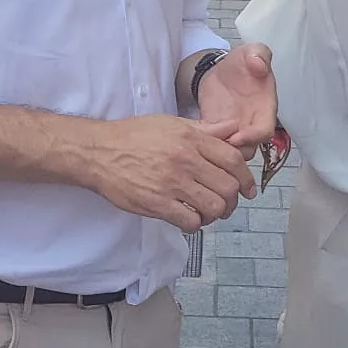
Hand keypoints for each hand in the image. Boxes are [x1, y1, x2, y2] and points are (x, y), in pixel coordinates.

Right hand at [84, 115, 256, 232]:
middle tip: (226, 204)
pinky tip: (188, 217)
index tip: (248, 188)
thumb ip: (205, 129)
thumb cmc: (133, 136)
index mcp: (190, 139)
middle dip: (232, 200)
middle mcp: (184, 160)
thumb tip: (233, 129)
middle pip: (228, 187)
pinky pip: (190, 221)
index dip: (246, 177)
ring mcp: (171, 183)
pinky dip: (195, 223)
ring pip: (213, 207)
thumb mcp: (170, 124)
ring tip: (207, 212)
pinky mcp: (157, 204)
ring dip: (215, 214)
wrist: (99, 152)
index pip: (233, 159)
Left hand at [197, 42, 277, 156]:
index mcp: (265, 108)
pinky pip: (213, 144)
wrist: (223, 70)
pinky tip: (193, 133)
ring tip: (202, 139)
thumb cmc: (242, 63)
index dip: (253, 137)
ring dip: (217, 150)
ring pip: (231, 152)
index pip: (265, 131)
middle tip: (214, 143)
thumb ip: (259, 54)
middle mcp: (252, 124)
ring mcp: (235, 130)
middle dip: (232, 151)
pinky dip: (204, 143)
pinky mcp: (217, 130)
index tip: (236, 136)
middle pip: (248, 149)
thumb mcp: (253, 51)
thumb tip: (259, 65)